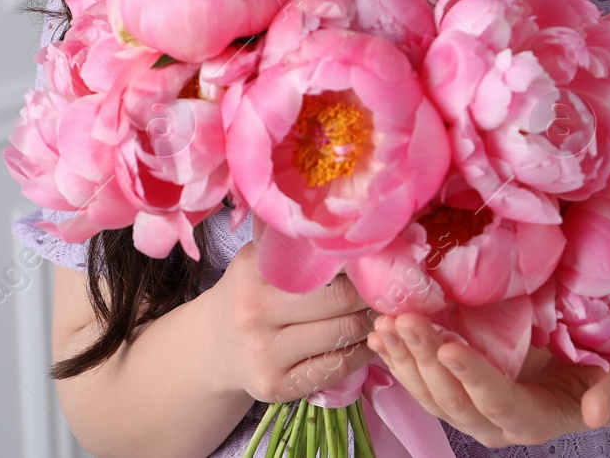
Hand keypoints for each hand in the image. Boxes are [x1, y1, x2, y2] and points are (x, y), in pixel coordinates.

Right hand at [203, 240, 377, 403]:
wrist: (215, 345)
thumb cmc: (251, 292)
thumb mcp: (259, 259)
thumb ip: (295, 243)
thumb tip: (352, 224)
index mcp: (251, 270)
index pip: (321, 260)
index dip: (356, 259)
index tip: (379, 255)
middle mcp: (254, 312)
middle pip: (340, 299)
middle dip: (373, 291)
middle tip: (393, 285)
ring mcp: (263, 353)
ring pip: (343, 334)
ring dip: (373, 321)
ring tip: (387, 310)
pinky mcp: (276, 386)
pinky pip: (336, 367)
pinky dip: (363, 351)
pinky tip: (370, 339)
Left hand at [365, 313, 609, 448]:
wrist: (593, 375)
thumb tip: (598, 412)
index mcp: (534, 420)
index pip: (497, 402)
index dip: (473, 377)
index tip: (448, 347)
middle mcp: (495, 424)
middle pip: (454, 398)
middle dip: (426, 360)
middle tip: (405, 319)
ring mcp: (471, 412)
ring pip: (430, 394)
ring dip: (404, 359)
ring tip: (385, 323)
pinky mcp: (456, 394)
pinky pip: (421, 383)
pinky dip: (398, 360)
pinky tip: (379, 335)